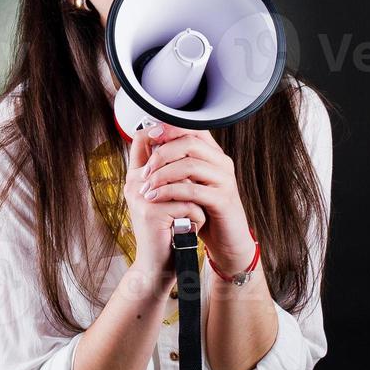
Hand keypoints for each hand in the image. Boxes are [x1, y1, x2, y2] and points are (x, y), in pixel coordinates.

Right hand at [122, 124, 204, 279]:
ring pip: (185, 182)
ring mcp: (141, 196)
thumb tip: (186, 148)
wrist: (157, 265)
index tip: (181, 140)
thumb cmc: (165, 231)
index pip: (141, 139)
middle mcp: (134, 183)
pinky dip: (197, 217)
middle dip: (190, 178)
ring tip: (190, 215)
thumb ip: (168, 175)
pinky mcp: (152, 212)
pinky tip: (188, 227)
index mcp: (136, 177)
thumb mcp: (165, 198)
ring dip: (195, 200)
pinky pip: (189, 203)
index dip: (160, 131)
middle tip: (192, 199)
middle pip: (170, 158)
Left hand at [138, 123, 256, 272]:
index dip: (169, 128)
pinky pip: (193, 190)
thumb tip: (147, 144)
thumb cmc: (204, 210)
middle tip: (144, 171)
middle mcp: (221, 163)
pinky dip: (170, 192)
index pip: (192, 129)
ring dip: (162, 174)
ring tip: (146, 187)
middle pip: (189, 143)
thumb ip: (175, 164)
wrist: (226, 240)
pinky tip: (156, 197)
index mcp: (213, 154)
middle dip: (161, 154)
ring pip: (190, 165)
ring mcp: (224, 180)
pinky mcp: (223, 200)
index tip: (150, 135)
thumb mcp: (188, 183)